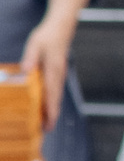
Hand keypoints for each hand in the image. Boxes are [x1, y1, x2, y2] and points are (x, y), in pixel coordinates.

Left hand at [19, 16, 72, 130]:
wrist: (61, 28)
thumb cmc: (47, 36)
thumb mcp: (35, 44)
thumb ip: (30, 58)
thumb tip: (25, 71)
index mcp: (54, 69)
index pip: (52, 93)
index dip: (50, 109)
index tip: (49, 122)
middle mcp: (59, 75)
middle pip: (56, 99)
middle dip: (52, 115)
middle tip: (47, 131)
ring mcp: (59, 76)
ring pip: (56, 97)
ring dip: (52, 111)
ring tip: (47, 125)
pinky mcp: (57, 75)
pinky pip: (54, 92)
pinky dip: (51, 103)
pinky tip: (46, 109)